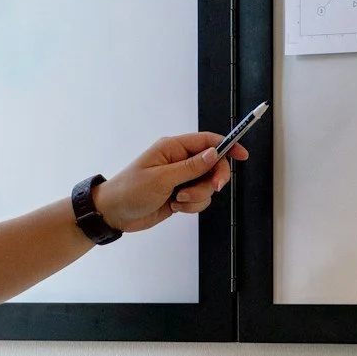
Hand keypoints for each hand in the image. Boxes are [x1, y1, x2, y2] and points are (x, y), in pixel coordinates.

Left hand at [92, 133, 246, 232]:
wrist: (114, 213)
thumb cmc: (130, 190)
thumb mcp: (162, 178)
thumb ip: (191, 167)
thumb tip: (214, 154)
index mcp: (173, 148)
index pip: (207, 141)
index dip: (228, 146)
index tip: (242, 155)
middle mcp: (179, 161)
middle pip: (213, 166)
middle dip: (213, 179)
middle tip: (213, 188)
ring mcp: (180, 179)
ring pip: (207, 186)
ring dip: (198, 196)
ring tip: (177, 199)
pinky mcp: (180, 195)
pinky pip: (199, 200)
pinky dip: (191, 206)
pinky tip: (175, 206)